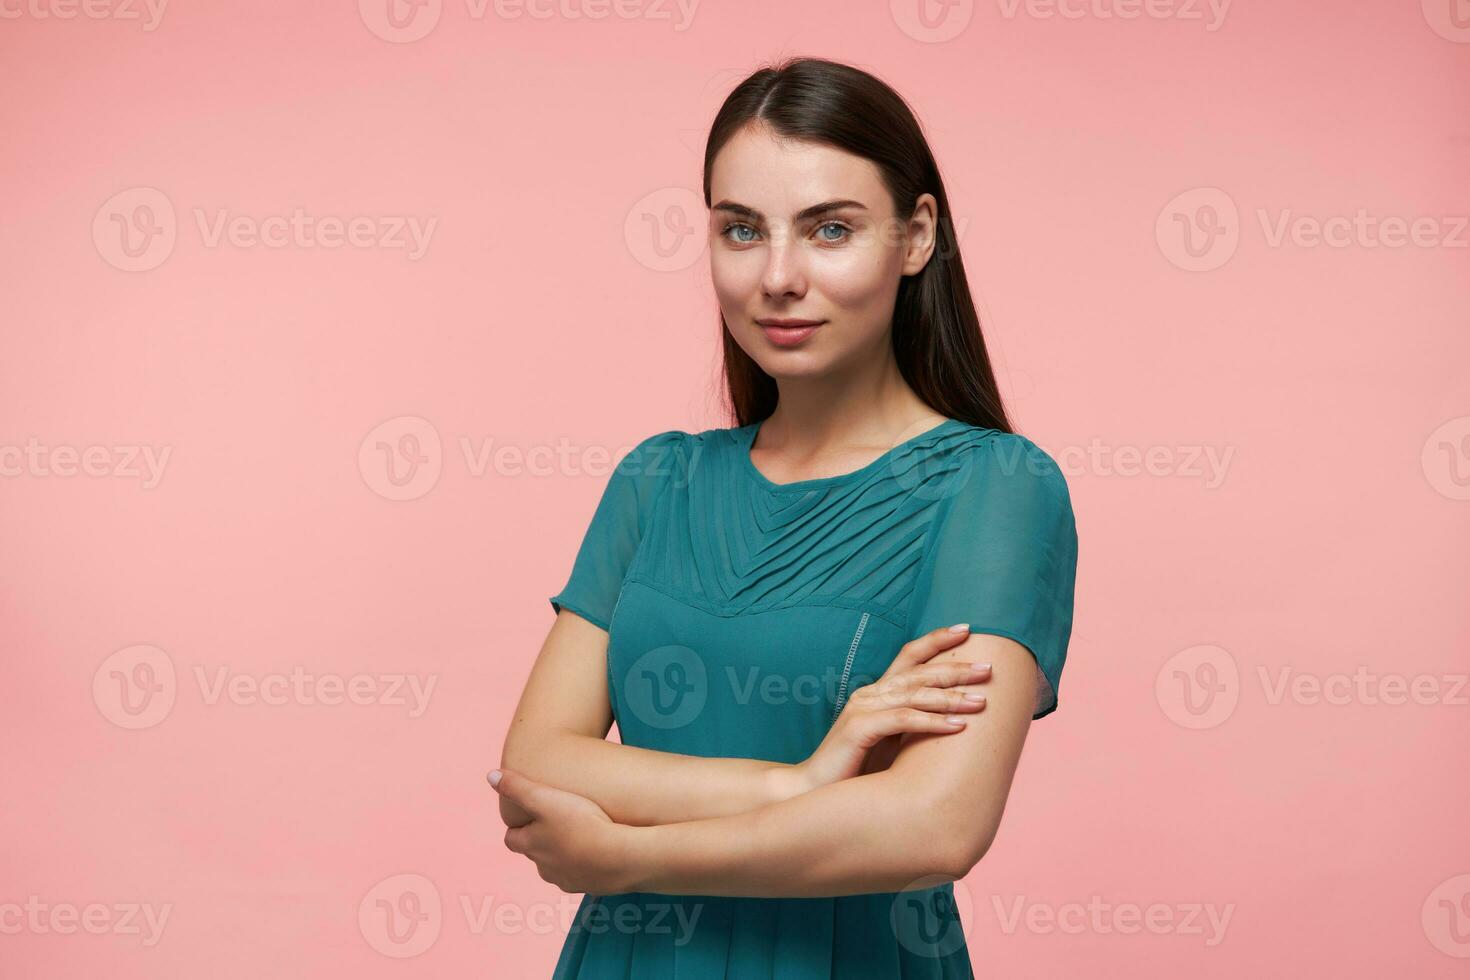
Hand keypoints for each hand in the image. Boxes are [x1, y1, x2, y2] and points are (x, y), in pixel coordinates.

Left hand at [489, 768, 637, 894]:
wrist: (620, 858)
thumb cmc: (581, 824)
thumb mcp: (545, 798)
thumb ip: (517, 787)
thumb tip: (490, 775)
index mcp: (530, 846)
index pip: (512, 839)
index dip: (518, 827)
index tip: (528, 815)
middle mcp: (544, 868)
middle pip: (535, 854)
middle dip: (541, 841)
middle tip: (555, 822)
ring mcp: (567, 880)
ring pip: (558, 866)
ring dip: (563, 854)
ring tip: (580, 835)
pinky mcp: (590, 886)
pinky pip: (582, 875)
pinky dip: (585, 865)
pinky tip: (599, 851)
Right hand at [775, 625, 990, 798]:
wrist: (814, 792)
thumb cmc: (856, 770)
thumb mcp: (890, 743)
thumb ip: (913, 727)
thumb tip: (957, 721)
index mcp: (877, 692)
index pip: (909, 655)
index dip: (937, 639)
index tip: (967, 629)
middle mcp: (870, 694)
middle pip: (919, 671)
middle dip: (956, 668)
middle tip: (988, 669)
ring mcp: (863, 708)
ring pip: (915, 694)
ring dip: (952, 696)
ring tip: (982, 701)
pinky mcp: (860, 729)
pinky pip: (903, 719)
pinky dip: (933, 721)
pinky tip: (958, 726)